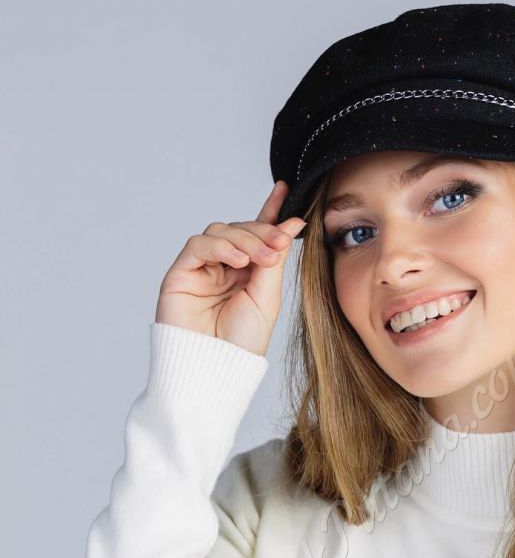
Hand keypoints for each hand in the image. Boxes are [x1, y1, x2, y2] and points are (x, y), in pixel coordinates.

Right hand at [155, 180, 304, 356]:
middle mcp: (224, 268)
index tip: (285, 190)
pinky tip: (236, 260)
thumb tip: (290, 224)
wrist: (216, 367)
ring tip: (259, 258)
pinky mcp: (181, 273)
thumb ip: (273, 260)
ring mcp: (201, 269)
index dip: (270, 212)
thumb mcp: (267, 297)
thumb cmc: (242, 342)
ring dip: (243, 239)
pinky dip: (219, 247)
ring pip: (220, 232)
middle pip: (240, 230)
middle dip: (262, 232)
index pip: (257, 235)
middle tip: (279, 241)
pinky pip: (198, 245)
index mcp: (247, 273)